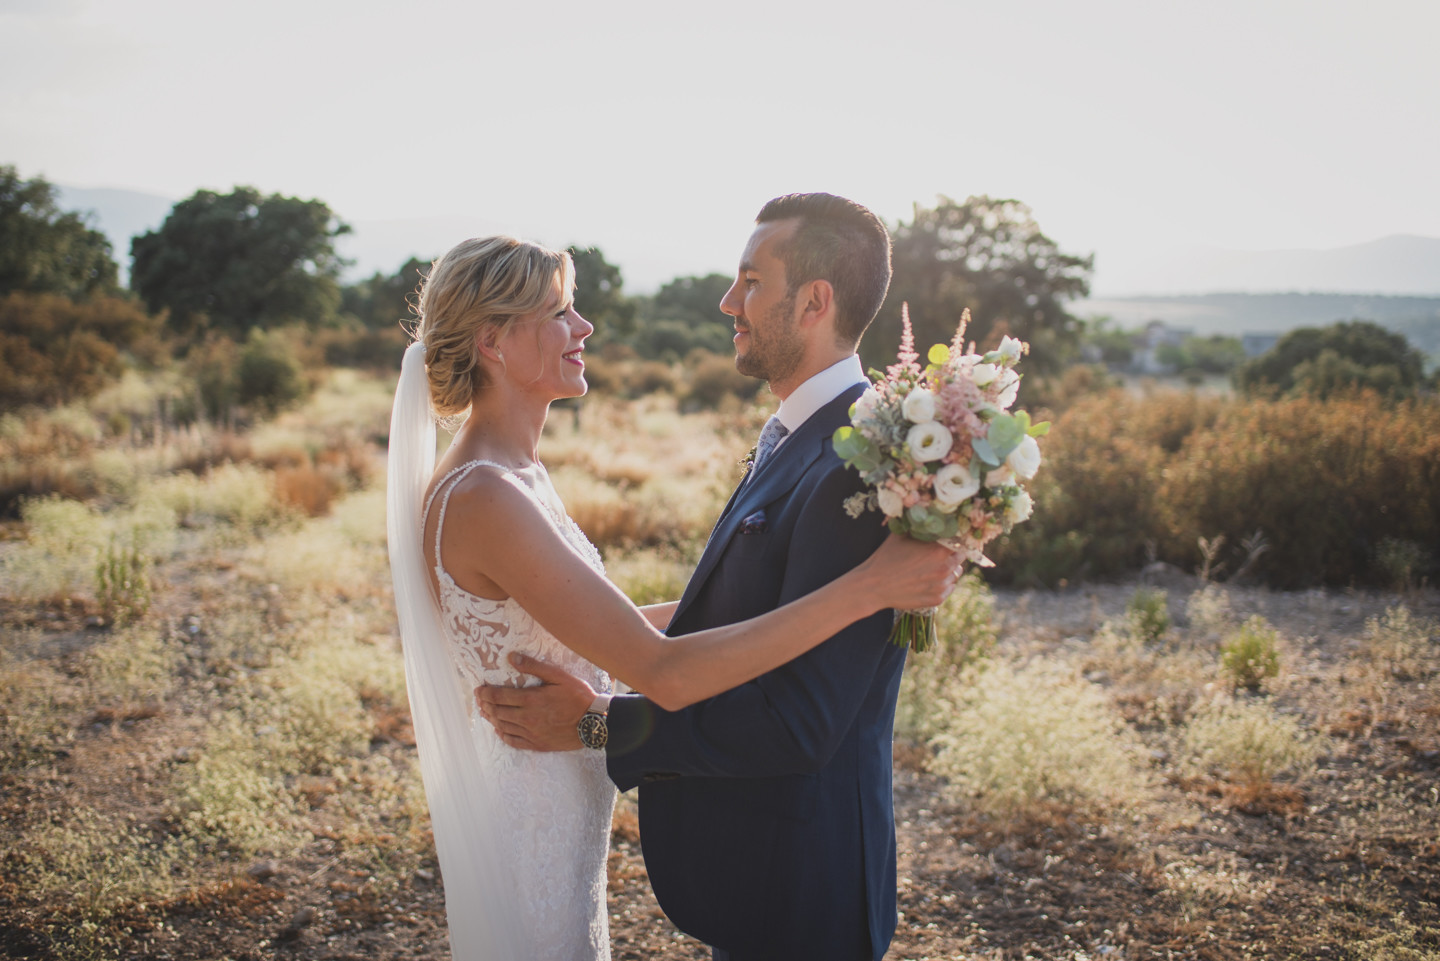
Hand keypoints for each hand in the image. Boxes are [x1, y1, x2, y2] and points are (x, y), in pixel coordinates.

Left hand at [475, 653, 595, 751]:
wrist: (594, 723)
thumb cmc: (578, 697)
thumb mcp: (559, 676)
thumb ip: (534, 667)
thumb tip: (512, 658)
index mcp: (531, 699)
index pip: (499, 696)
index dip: (485, 693)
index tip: (479, 689)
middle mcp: (527, 718)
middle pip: (497, 711)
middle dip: (485, 704)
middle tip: (480, 699)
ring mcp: (531, 733)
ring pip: (503, 726)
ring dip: (491, 718)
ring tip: (486, 712)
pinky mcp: (537, 744)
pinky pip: (514, 741)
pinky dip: (503, 735)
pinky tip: (500, 730)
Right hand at [862, 534, 963, 611]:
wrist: (873, 586)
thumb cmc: (886, 558)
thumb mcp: (901, 535)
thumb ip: (918, 526)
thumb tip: (926, 513)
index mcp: (938, 551)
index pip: (960, 542)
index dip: (956, 539)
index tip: (950, 539)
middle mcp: (944, 569)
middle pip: (960, 558)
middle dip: (952, 554)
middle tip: (939, 554)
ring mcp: (941, 586)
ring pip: (955, 574)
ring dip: (949, 570)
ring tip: (932, 568)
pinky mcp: (937, 599)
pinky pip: (948, 589)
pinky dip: (942, 584)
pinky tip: (928, 580)